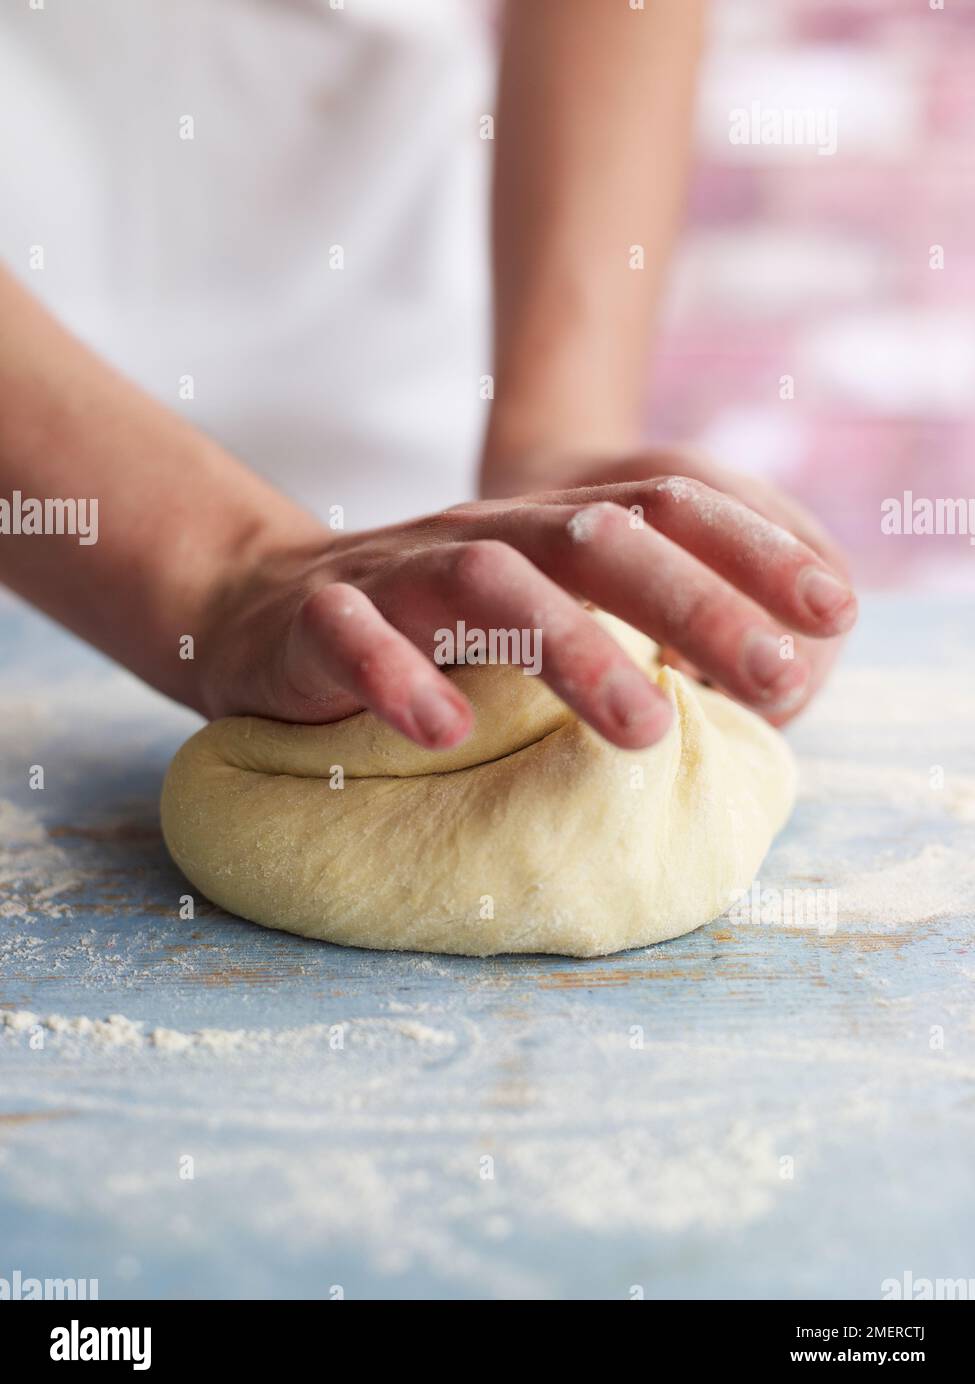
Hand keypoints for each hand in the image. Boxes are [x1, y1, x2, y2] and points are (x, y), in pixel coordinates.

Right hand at [196, 470, 856, 750]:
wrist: (258, 605)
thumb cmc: (427, 629)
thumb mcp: (537, 612)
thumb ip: (633, 631)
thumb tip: (774, 686)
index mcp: (546, 528)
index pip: (662, 507)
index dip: (752, 549)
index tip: (833, 611)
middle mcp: (484, 533)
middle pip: (594, 539)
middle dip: (694, 604)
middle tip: (775, 676)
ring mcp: (397, 571)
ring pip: (487, 581)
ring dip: (571, 649)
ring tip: (643, 727)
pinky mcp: (315, 618)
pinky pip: (354, 637)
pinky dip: (399, 677)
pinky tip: (446, 731)